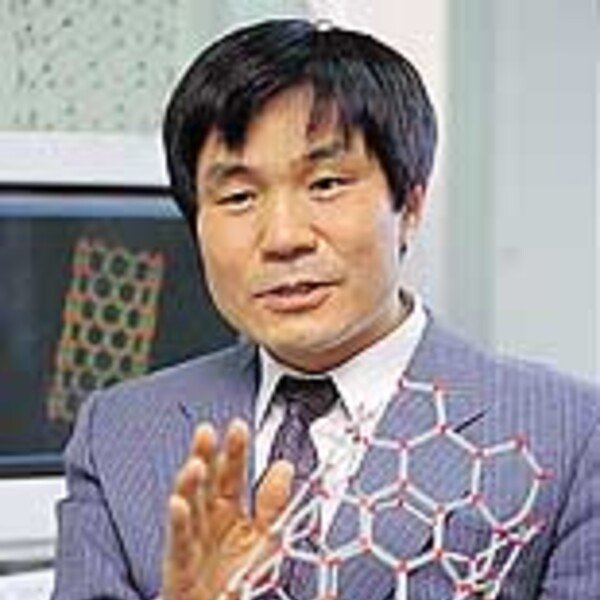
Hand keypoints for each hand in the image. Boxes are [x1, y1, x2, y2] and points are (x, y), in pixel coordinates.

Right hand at [161, 419, 292, 599]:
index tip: (238, 426)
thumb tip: (284, 467)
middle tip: (206, 432)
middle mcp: (209, 523)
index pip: (232, 474)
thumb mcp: (266, 539)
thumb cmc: (241, 582)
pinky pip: (179, 544)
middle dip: (205, 457)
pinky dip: (178, 524)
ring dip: (189, 485)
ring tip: (195, 464)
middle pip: (205, 483)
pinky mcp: (181, 569)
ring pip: (188, 508)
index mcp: (230, 513)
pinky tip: (178, 504)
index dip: (235, 451)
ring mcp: (194, 543)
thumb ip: (274, 504)